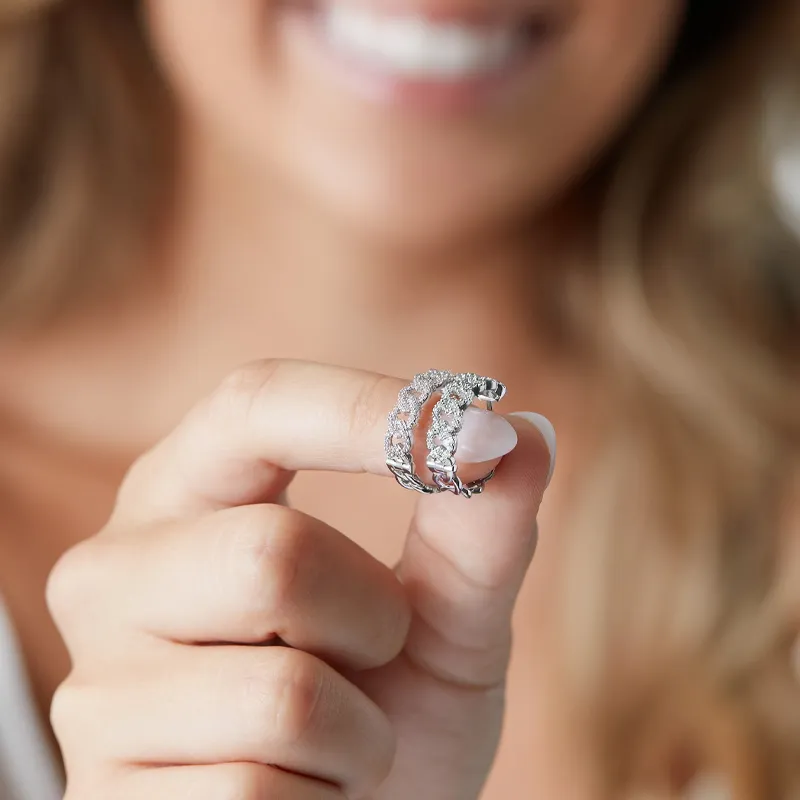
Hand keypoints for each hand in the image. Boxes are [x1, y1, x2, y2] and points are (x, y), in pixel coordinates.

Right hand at [47, 361, 552, 798]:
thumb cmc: (389, 708)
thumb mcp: (445, 617)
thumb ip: (478, 531)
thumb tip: (526, 433)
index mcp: (193, 491)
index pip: (258, 405)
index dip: (366, 407)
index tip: (477, 430)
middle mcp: (120, 568)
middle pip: (273, 555)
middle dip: (372, 620)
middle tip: (372, 655)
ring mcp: (97, 686)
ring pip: (281, 695)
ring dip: (358, 732)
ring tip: (331, 741)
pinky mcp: (102, 790)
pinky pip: (256, 795)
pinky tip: (295, 799)